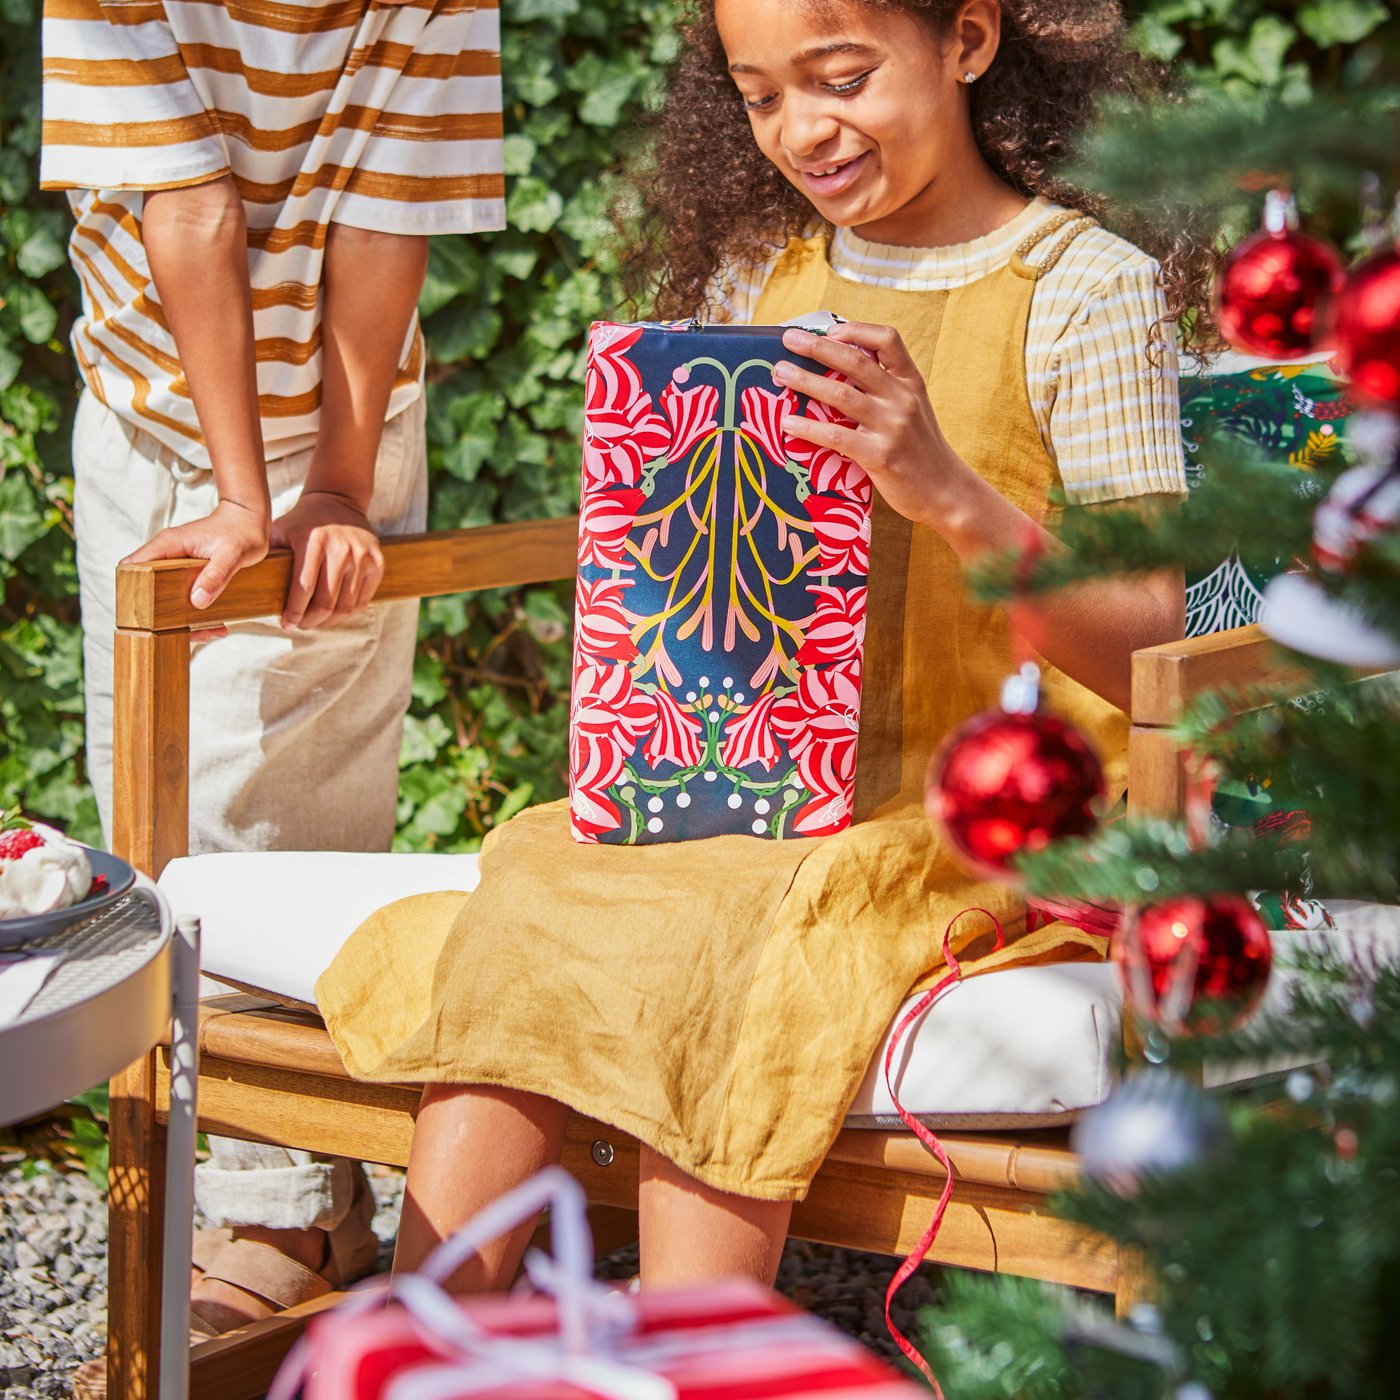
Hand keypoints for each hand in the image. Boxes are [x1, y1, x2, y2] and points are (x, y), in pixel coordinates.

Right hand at [123, 500, 269, 641]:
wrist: (251, 518)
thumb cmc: (243, 530)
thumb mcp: (233, 554)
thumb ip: (216, 575)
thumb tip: (197, 601)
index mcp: (169, 545)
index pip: (133, 567)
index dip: (131, 592)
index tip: (145, 616)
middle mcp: (167, 554)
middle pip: (147, 588)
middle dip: (161, 615)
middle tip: (186, 632)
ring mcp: (176, 563)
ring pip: (165, 596)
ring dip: (182, 619)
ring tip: (208, 632)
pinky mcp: (188, 572)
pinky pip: (182, 595)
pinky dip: (195, 613)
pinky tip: (215, 624)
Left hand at [269, 491, 383, 630]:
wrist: (338, 501)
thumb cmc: (302, 522)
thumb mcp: (280, 530)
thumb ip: (268, 555)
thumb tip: (247, 584)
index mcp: (314, 542)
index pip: (304, 589)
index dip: (294, 612)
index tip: (286, 624)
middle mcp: (341, 549)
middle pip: (326, 602)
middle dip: (310, 621)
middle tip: (300, 626)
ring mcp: (363, 557)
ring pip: (345, 606)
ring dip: (328, 621)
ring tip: (315, 622)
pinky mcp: (377, 563)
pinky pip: (362, 601)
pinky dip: (346, 613)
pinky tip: (333, 614)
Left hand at [774, 322, 963, 525]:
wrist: (945, 492)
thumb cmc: (921, 451)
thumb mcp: (913, 410)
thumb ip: (886, 391)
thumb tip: (838, 375)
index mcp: (911, 382)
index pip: (888, 339)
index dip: (856, 330)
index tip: (828, 330)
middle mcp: (902, 398)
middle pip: (855, 361)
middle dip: (817, 346)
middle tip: (788, 339)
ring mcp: (892, 426)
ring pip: (840, 393)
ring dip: (805, 380)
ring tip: (780, 373)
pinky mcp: (879, 455)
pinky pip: (836, 436)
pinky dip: (808, 427)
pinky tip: (787, 423)